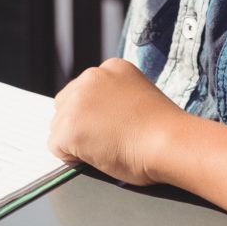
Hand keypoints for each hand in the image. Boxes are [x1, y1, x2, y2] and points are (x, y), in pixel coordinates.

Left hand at [48, 58, 185, 187]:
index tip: (112, 126)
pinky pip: (56, 146)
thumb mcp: (138, 98)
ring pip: (59, 125)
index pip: (85, 91)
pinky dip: (72, 157)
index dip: (94, 114)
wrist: (170, 142)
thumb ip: (115, 99)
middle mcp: (91, 77)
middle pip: (66, 104)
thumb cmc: (164, 131)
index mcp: (112, 68)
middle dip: (79, 124)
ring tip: (107, 148)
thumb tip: (98, 118)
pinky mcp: (68, 126)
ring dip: (76, 140)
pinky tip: (97, 156)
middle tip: (106, 141)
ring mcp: (77, 101)